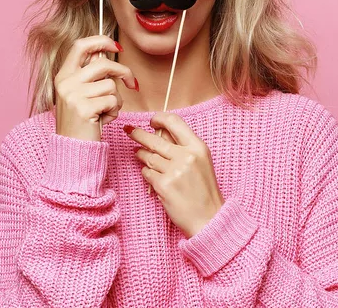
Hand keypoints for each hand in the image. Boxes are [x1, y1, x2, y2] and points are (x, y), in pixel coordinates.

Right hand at [54, 35, 138, 140]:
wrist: (73, 149)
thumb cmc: (81, 122)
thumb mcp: (80, 94)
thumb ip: (90, 75)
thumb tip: (106, 54)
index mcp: (63, 76)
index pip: (80, 46)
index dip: (100, 41)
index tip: (117, 45)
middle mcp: (66, 83)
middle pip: (103, 64)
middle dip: (123, 72)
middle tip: (132, 83)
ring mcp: (73, 95)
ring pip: (111, 85)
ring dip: (116, 100)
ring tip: (106, 111)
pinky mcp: (84, 109)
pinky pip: (113, 101)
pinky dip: (114, 111)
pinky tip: (104, 120)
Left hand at [124, 112, 224, 238]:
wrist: (209, 218)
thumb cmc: (204, 190)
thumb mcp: (201, 162)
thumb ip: (183, 146)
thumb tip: (160, 131)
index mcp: (198, 147)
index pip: (174, 122)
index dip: (160, 119)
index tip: (152, 121)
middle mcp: (187, 156)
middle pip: (155, 139)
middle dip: (138, 134)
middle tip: (129, 131)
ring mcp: (174, 171)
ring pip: (148, 156)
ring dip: (141, 155)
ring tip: (138, 153)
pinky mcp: (164, 186)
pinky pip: (147, 173)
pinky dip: (147, 173)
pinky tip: (151, 175)